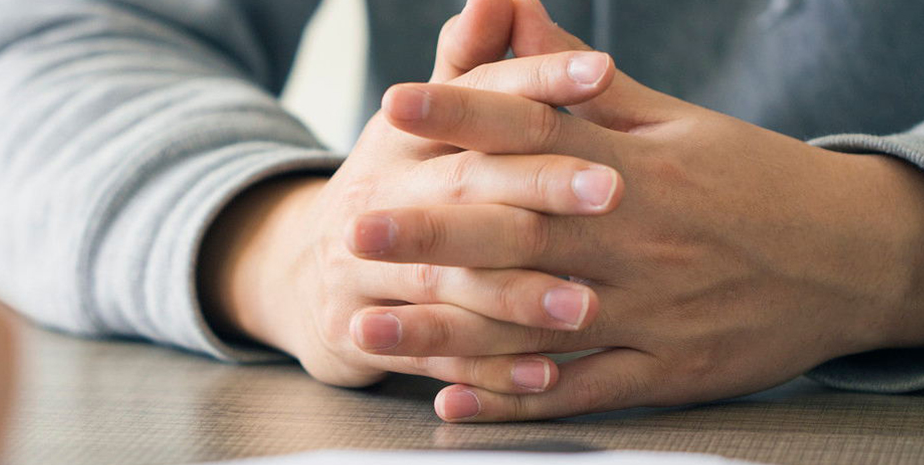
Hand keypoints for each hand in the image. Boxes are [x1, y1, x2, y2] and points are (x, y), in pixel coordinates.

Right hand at [203, 0, 624, 392]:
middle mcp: (377, 198)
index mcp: (402, 136)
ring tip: (587, 303)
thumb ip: (470, 62)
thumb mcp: (421, 122)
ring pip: (447, 280)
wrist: (309, 276)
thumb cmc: (397, 188)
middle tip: (614, 190)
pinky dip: (488, 369)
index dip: (536, 80)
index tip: (603, 71)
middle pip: (463, 188)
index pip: (475, 97)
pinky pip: (433, 357)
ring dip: (517, 295)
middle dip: (538, 188)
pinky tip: (545, 374)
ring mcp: (364, 271)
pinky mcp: (365, 336)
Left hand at [366, 3, 923, 420]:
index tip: (396, 102)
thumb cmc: (756, 181)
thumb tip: (508, 12)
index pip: (537, 133)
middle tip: (357, 222)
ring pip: (534, 322)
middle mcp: (638, 241)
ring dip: (446, 327)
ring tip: (368, 324)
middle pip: (520, 232)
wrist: (859, 260)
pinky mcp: (664, 373)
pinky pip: (579, 390)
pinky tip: (450, 396)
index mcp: (638, 169)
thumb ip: (580, 84)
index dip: (463, 115)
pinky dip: (515, 397)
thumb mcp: (676, 122)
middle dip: (433, 229)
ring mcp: (649, 313)